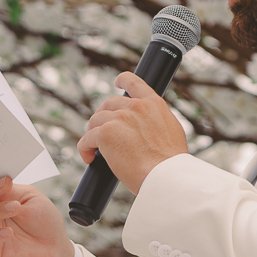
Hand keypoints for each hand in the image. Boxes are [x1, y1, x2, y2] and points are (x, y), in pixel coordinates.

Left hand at [78, 71, 187, 193]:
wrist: (165, 176)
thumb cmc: (170, 163)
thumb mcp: (172, 131)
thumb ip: (156, 121)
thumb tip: (147, 125)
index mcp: (153, 104)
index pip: (134, 83)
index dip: (123, 80)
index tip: (116, 83)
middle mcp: (135, 107)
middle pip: (108, 105)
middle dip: (103, 117)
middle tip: (103, 133)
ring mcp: (119, 119)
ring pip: (95, 121)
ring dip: (93, 134)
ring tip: (96, 149)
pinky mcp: (105, 133)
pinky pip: (86, 139)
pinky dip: (84, 148)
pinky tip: (89, 157)